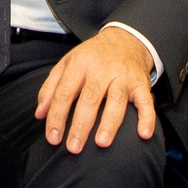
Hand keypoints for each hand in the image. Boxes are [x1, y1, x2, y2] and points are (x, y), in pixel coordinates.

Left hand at [35, 27, 155, 152]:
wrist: (125, 39)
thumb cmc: (92, 56)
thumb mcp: (66, 64)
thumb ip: (50, 88)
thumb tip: (40, 114)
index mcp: (80, 64)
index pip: (64, 92)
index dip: (57, 116)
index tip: (53, 138)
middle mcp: (101, 69)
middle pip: (90, 98)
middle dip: (80, 125)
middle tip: (73, 147)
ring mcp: (123, 76)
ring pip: (116, 99)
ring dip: (109, 122)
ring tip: (101, 143)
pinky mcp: (141, 83)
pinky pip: (146, 101)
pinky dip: (146, 118)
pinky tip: (143, 134)